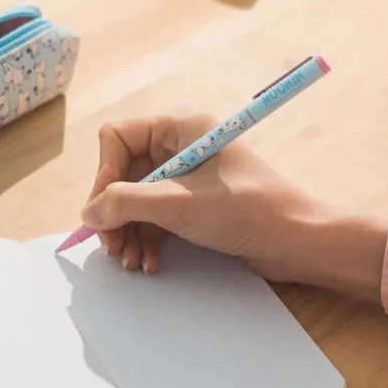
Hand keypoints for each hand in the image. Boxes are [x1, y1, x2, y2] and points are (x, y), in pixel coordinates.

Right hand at [81, 108, 387, 302]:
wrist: (298, 241)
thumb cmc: (248, 211)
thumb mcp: (176, 205)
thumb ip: (124, 204)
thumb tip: (88, 213)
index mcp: (179, 125)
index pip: (117, 139)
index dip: (104, 176)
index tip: (102, 213)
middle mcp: (181, 144)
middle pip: (123, 173)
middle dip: (114, 213)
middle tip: (111, 247)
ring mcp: (188, 175)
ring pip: (136, 199)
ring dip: (128, 232)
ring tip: (131, 261)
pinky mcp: (196, 202)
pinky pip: (155, 216)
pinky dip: (147, 238)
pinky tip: (149, 261)